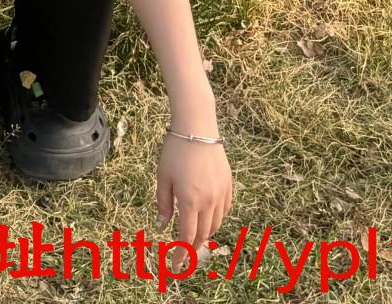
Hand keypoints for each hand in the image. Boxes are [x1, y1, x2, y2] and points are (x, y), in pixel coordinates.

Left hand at [155, 132, 233, 256]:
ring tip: (194, 234)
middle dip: (193, 247)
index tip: (176, 265)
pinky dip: (216, 219)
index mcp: (189, 200)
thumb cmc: (175, 149)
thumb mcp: (163, 176)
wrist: (198, 126)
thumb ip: (163, 203)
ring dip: (205, 233)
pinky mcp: (228, 184)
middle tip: (184, 253)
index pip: (186, 236)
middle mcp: (208, 200)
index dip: (181, 253)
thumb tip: (162, 226)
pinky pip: (225, 210)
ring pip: (216, 224)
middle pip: (202, 234)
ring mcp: (221, 193)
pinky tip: (208, 216)